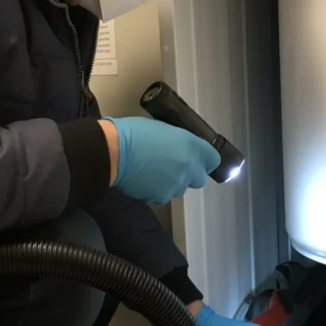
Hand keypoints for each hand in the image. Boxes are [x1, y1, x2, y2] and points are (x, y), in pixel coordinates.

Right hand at [100, 117, 220, 204]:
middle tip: (174, 165)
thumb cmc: (134, 132)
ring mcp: (176, 185)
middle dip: (190, 174)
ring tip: (155, 172)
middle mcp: (189, 167)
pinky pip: (164, 195)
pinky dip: (158, 189)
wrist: (112, 152)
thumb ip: (179, 142)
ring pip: (181, 188)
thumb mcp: (163, 129)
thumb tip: (181, 148)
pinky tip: (145, 180)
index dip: (205, 160)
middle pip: (199, 178)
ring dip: (173, 182)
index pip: (213, 159)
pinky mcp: (162, 197)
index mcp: (191, 145)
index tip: (197, 158)